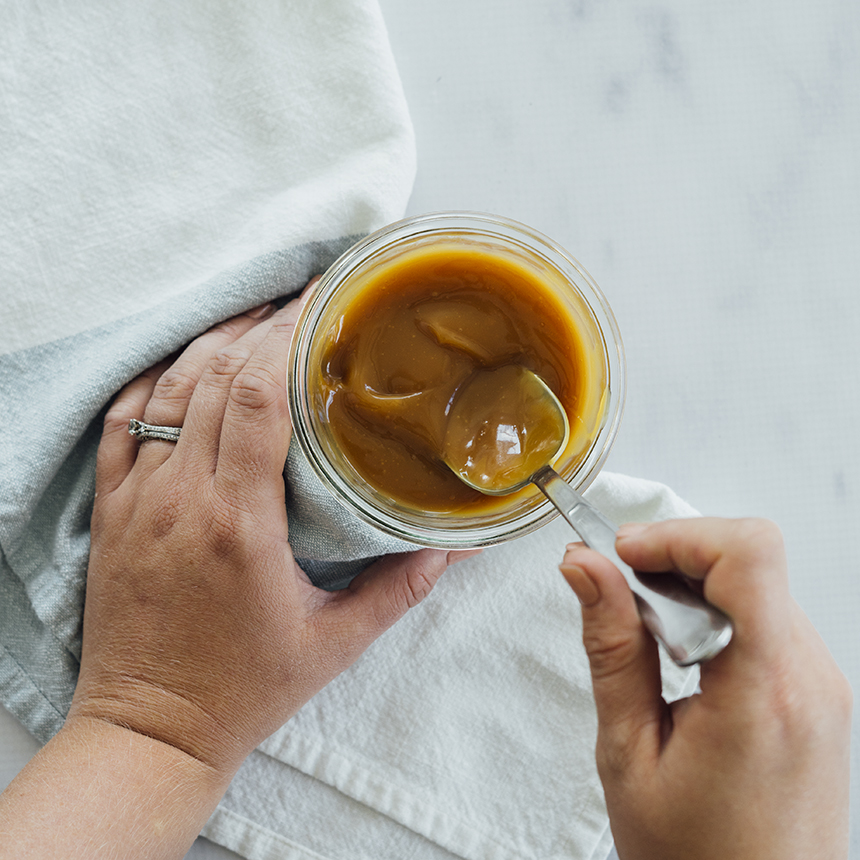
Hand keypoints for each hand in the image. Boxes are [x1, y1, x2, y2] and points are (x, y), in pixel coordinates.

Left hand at [70, 290, 473, 774]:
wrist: (150, 730)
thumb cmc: (245, 690)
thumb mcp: (337, 643)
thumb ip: (401, 586)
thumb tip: (459, 546)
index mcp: (241, 524)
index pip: (259, 399)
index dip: (287, 337)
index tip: (319, 306)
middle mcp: (183, 499)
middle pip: (219, 378)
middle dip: (261, 326)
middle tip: (301, 302)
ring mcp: (138, 500)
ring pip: (170, 390)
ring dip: (212, 343)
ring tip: (254, 316)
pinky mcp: (110, 511)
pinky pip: (122, 424)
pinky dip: (153, 382)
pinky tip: (184, 360)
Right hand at [560, 518, 851, 859]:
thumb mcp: (628, 753)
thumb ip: (611, 648)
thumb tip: (587, 570)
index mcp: (763, 691)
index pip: (747, 554)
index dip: (676, 535)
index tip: (624, 554)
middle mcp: (808, 679)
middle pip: (747, 558)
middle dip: (673, 558)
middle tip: (620, 595)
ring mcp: (820, 685)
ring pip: (755, 582)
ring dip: (690, 588)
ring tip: (647, 642)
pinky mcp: (816, 693)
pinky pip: (766, 616)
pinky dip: (713, 614)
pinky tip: (679, 658)